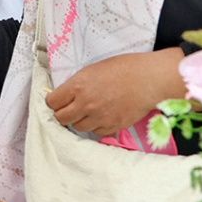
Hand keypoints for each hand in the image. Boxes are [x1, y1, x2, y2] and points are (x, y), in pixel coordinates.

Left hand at [46, 49, 184, 137]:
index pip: (52, 102)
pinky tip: (101, 117)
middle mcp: (86, 104)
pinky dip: (96, 127)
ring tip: (86, 112)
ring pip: (78, 127)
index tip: (56, 100)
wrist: (148, 79)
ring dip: (79, 121)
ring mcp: (100, 117)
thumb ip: (77, 84)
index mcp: (78, 86)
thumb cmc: (123, 68)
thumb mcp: (92, 70)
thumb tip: (66, 93)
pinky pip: (97, 133)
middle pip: (61, 118)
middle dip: (62, 113)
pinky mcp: (113, 126)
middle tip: (68, 108)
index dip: (53, 101)